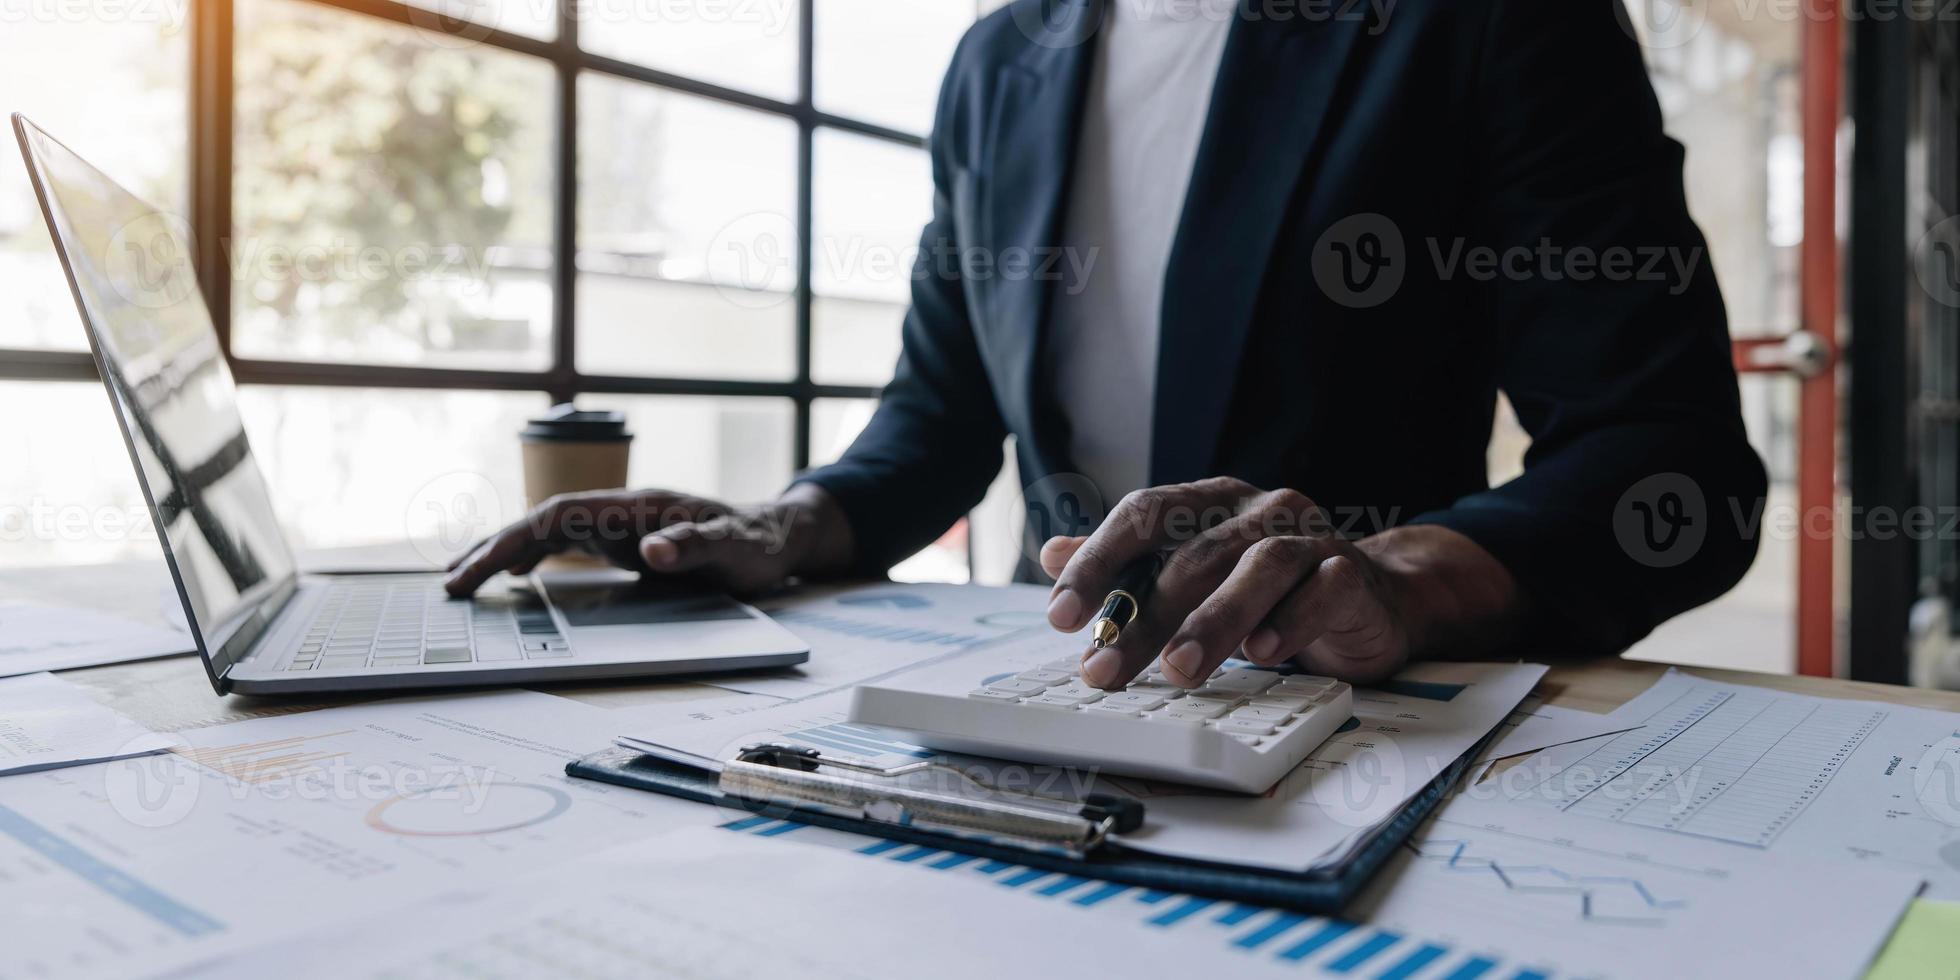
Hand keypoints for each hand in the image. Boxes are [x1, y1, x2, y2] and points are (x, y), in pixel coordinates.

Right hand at [442, 483, 853, 596]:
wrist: (778, 535)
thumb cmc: (758, 542)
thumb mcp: (735, 548)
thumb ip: (695, 545)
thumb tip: (651, 550)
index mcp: (639, 506)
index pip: (561, 515)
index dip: (518, 538)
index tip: (482, 566)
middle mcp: (621, 510)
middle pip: (542, 522)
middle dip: (493, 548)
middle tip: (450, 583)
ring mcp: (619, 525)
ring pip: (547, 533)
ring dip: (504, 554)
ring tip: (463, 581)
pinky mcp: (624, 541)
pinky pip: (566, 546)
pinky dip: (532, 559)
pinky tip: (512, 577)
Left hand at [1041, 477, 1517, 688]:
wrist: (1370, 597)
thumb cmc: (1270, 588)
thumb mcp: (1193, 573)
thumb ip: (1128, 564)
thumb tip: (1050, 555)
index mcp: (1211, 502)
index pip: (1144, 514)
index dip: (1098, 562)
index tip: (1062, 617)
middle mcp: (1258, 509)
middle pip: (1193, 554)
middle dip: (1143, 617)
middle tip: (1106, 670)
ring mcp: (1310, 537)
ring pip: (1258, 566)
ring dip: (1214, 620)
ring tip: (1179, 669)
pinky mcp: (1352, 573)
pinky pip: (1321, 588)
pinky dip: (1292, 618)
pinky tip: (1265, 652)